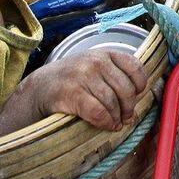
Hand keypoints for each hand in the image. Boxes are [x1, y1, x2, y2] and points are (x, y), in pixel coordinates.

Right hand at [21, 48, 147, 130]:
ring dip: (117, 117)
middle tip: (127, 117)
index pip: (134, 66)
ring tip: (116, 123)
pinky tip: (107, 126)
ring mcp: (83, 76)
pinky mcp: (73, 93)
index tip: (137, 95)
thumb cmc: (71, 80)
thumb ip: (114, 74)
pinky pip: (98, 112)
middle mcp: (96, 61)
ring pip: (112, 102)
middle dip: (129, 107)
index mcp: (105, 53)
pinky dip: (106, 122)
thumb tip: (139, 96)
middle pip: (125, 89)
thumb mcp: (93, 67)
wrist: (39, 88)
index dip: (139, 84)